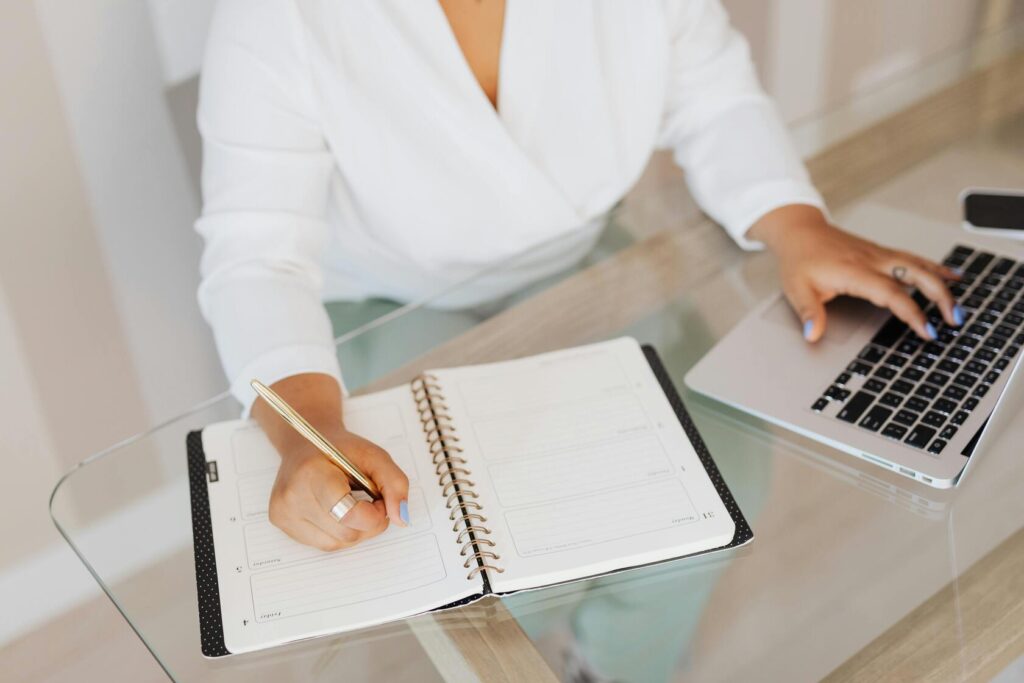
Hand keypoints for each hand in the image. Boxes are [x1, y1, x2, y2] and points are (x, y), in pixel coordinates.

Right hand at [252, 374, 409, 551]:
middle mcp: (291, 497)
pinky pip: (324, 544)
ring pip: (337, 544)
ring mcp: (284, 514)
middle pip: (346, 534)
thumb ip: (395, 484)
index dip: (374, 514)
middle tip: (368, 499)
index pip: (348, 514)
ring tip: (350, 502)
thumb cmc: (339, 449)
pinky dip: (338, 531)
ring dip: (354, 528)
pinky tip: (335, 510)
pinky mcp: (282, 525)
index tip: (379, 499)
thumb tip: (401, 518)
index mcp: (311, 473)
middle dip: (368, 522)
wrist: (305, 443)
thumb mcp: (374, 456)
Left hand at [747, 205, 962, 341]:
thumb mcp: (796, 288)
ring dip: (943, 283)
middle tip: (954, 319)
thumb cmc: (800, 259)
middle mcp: (872, 260)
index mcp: (854, 271)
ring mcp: (879, 254)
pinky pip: (914, 259)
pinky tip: (952, 275)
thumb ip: (808, 312)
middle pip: (916, 275)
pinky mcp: (881, 252)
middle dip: (940, 297)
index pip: (891, 293)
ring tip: (959, 304)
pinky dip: (935, 268)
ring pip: (920, 265)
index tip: (927, 330)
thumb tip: (812, 334)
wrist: (800, 231)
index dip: (912, 312)